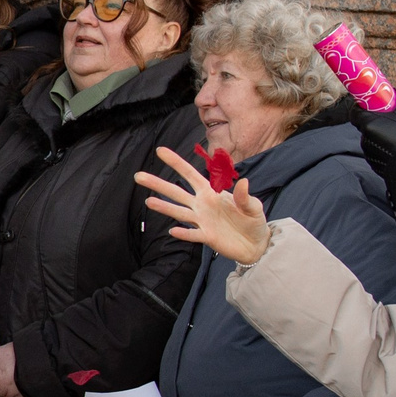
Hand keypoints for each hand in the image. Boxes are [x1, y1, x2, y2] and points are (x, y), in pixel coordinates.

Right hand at [138, 146, 270, 265]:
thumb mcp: (254, 206)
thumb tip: (243, 182)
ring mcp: (202, 221)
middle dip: (158, 183)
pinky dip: (184, 233)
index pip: (190, 174)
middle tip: (139, 176)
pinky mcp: (207, 237)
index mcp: (211, 192)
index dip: (176, 162)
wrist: (256, 245)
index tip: (160, 151)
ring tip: (148, 201)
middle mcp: (202, 205)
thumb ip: (245, 196)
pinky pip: (193, 234)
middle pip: (176, 192)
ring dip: (164, 207)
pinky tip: (173, 230)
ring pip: (179, 212)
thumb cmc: (253, 221)